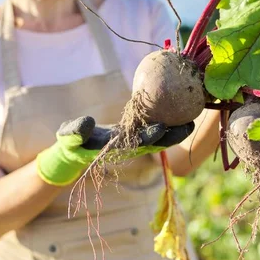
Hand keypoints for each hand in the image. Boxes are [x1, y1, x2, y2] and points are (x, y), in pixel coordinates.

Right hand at [36, 116, 194, 185]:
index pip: (136, 142)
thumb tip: (89, 122)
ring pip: (158, 136)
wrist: (76, 148)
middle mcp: (129, 145)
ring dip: (175, 131)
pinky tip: (179, 111)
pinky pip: (153, 128)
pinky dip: (167, 122)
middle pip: (155, 141)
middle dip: (172, 136)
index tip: (162, 127)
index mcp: (116, 146)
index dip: (150, 136)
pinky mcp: (134, 133)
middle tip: (189, 125)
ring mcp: (133, 140)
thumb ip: (75, 131)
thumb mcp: (68, 137)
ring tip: (192, 120)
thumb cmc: (71, 143)